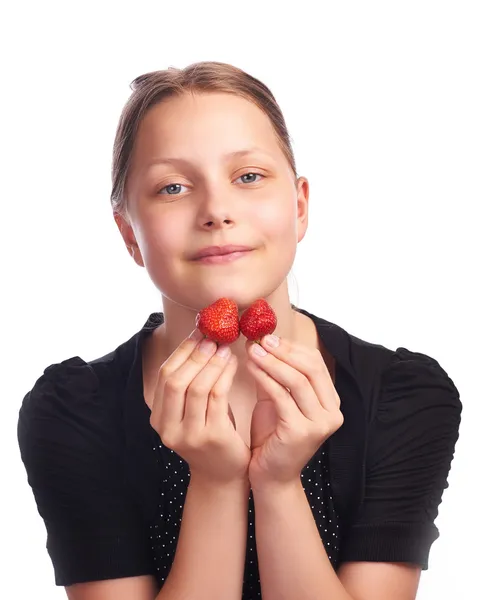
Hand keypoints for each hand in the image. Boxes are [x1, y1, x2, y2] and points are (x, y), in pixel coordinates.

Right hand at [149, 330, 250, 485]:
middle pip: (176, 380)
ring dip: (212, 363)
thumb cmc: (209, 433)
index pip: (164, 375)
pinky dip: (226, 375)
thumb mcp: (192, 410)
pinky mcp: (212, 437)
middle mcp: (168, 428)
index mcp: (158, 418)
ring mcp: (189, 435)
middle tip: (213, 337)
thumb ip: (189, 382)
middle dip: (195, 355)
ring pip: (197, 387)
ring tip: (225, 348)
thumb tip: (199, 338)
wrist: (223, 475)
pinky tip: (234, 363)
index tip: (198, 333)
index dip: (181, 351)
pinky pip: (218, 397)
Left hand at [245, 334, 343, 489]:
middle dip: (283, 351)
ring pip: (296, 380)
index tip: (268, 337)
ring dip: (271, 361)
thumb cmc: (273, 436)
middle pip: (310, 368)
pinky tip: (250, 368)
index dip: (292, 347)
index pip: (316, 363)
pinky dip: (264, 378)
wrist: (270, 476)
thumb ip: (278, 375)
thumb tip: (265, 342)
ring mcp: (320, 423)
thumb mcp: (279, 400)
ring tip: (252, 350)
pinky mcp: (302, 431)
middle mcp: (332, 412)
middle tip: (260, 340)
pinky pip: (281, 396)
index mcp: (331, 402)